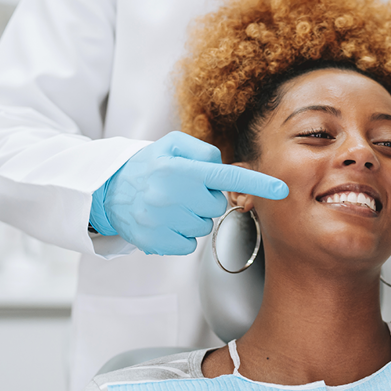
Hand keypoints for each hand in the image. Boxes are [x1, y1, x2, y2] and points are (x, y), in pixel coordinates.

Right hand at [90, 132, 287, 254]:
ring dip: (193, 217)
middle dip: (205, 199)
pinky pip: (189, 244)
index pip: (226, 176)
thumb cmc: (148, 167)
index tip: (281, 189)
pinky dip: (181, 235)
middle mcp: (170, 196)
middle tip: (183, 191)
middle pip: (216, 205)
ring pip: (204, 226)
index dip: (257, 183)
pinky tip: (164, 222)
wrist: (108, 192)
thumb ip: (202, 151)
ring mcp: (162, 222)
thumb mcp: (171, 146)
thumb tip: (223, 167)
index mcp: (178, 170)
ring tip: (171, 206)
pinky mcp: (158, 243)